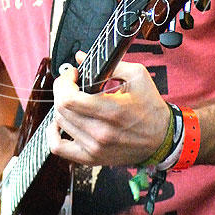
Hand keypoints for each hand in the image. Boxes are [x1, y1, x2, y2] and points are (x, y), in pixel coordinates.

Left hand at [48, 53, 169, 165]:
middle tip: (70, 82)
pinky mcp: (91, 158)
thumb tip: (81, 55)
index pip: (70, 98)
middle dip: (61, 89)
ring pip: (59, 123)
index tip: (73, 73)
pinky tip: (60, 123)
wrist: (162, 139)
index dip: (65, 81)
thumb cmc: (151, 106)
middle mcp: (101, 132)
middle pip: (62, 109)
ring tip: (71, 98)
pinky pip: (59, 148)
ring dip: (61, 106)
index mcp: (113, 111)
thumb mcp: (137, 76)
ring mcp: (95, 148)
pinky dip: (52, 134)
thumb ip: (110, 64)